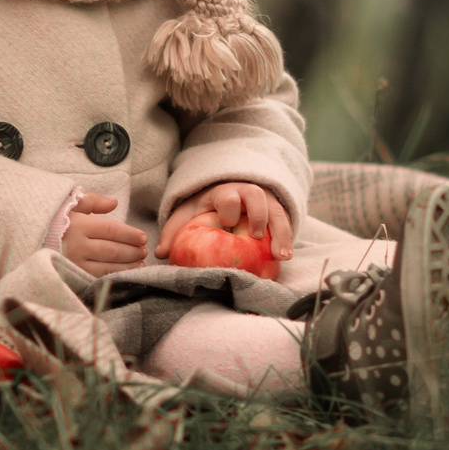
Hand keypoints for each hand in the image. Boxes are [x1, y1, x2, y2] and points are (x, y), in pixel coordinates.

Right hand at [59, 192, 148, 275]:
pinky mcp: (72, 275)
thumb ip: (93, 201)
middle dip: (132, 251)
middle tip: (144, 250)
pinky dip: (114, 276)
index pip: (110, 230)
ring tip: (140, 262)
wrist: (28, 235)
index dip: (129, 234)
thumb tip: (114, 202)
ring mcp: (74, 263)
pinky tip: (125, 273)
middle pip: (112, 250)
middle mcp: (76, 246)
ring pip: (107, 267)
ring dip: (127, 266)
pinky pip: (97, 277)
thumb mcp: (72, 203)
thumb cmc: (55, 218)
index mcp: (78, 225)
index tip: (143, 237)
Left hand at [159, 183, 292, 261]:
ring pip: (276, 210)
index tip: (226, 221)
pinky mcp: (276, 212)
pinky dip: (287, 239)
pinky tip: (285, 257)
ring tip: (281, 256)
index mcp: (222, 192)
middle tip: (254, 235)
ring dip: (280, 232)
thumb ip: (174, 232)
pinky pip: (286, 222)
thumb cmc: (204, 209)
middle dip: (257, 214)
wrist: (223, 195)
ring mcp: (264, 201)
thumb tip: (161, 253)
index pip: (228, 195)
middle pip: (256, 196)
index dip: (228, 206)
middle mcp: (246, 193)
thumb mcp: (188, 215)